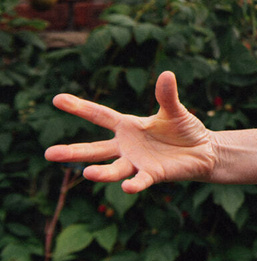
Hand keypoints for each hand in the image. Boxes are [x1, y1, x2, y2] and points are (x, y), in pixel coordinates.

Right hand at [44, 71, 217, 192]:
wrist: (203, 150)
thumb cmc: (184, 129)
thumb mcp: (175, 110)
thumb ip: (167, 95)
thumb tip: (167, 73)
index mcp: (127, 126)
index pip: (100, 115)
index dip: (80, 107)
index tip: (57, 99)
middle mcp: (126, 146)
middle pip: (95, 149)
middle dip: (72, 152)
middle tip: (49, 154)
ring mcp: (137, 162)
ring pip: (113, 169)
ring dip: (101, 172)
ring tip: (87, 173)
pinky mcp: (152, 175)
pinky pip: (140, 180)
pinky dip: (134, 184)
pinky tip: (127, 186)